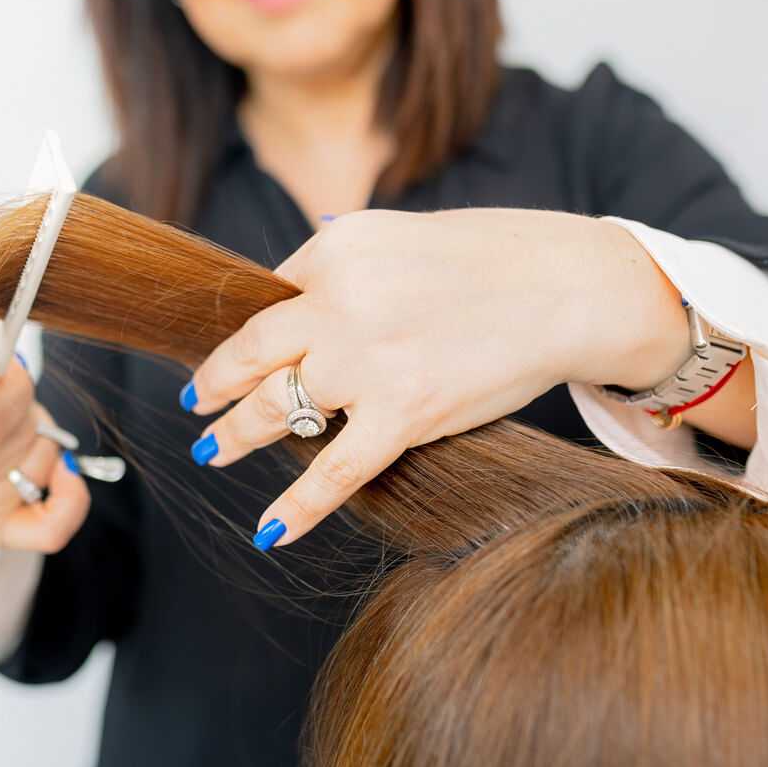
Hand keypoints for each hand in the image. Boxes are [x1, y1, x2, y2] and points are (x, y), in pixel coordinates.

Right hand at [0, 356, 89, 552]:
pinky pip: (51, 529)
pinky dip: (71, 497)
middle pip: (19, 440)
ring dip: (40, 436)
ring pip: (40, 467)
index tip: (10, 370)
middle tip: (7, 397)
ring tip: (14, 426)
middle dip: (24, 407)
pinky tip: (65, 469)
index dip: (15, 387)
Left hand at [184, 208, 689, 549]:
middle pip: (253, 352)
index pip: (271, 295)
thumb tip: (292, 297)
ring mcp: (367, 363)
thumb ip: (343, 266)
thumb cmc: (492, 259)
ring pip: (276, 408)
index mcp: (336, 250)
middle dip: (217, 384)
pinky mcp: (404, 415)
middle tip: (197, 403)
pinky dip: (298, 506)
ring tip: (214, 451)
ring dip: (236, 436)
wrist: (570, 288)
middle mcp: (339, 303)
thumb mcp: (401, 237)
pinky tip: (270, 529)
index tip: (231, 356)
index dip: (249, 332)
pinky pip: (334, 471)